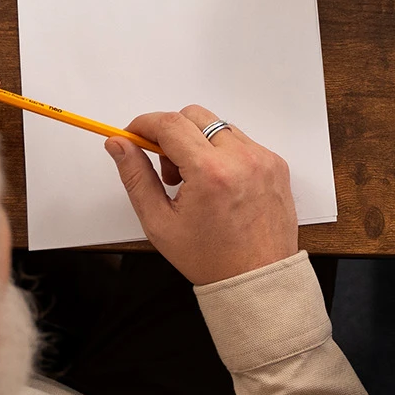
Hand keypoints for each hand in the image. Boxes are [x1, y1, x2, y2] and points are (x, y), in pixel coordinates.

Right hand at [106, 104, 299, 285]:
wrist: (257, 278)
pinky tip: (219, 185)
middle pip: (194, 116)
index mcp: (211, 172)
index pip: (170, 124)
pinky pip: (241, 141)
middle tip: (169, 171)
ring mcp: (263, 158)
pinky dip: (223, 153)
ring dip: (198, 143)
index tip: (133, 135)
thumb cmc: (209, 258)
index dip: (145, 124)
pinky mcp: (276, 163)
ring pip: (218, 127)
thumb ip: (135, 176)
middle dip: (172, 134)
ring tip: (196, 182)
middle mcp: (241, 158)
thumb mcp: (159, 222)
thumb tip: (118, 144)